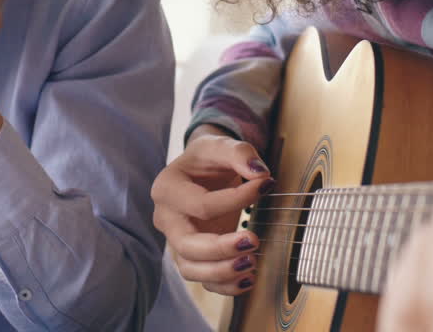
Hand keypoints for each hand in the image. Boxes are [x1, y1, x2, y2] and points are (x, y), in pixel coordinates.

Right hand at [152, 126, 272, 295]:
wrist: (203, 173)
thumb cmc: (208, 160)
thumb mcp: (220, 145)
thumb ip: (240, 153)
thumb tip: (260, 174)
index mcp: (167, 189)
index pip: (201, 204)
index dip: (236, 199)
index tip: (266, 186)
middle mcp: (166, 219)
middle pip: (187, 244)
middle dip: (221, 248)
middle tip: (254, 241)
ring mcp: (176, 241)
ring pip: (190, 269)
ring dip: (222, 272)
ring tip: (251, 263)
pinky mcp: (192, 257)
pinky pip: (203, 281)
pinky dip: (225, 286)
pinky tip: (248, 279)